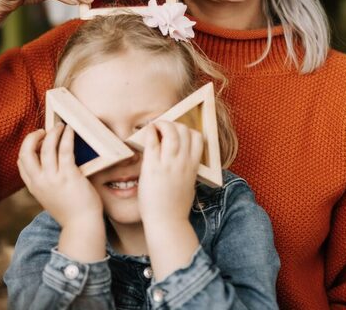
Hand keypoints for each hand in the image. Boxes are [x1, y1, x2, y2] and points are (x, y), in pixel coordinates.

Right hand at [18, 123, 105, 260]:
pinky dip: (66, 137)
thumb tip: (50, 166)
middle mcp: (39, 182)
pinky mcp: (69, 175)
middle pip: (26, 152)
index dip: (27, 148)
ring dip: (53, 133)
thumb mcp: (49, 197)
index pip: (21, 162)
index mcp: (33, 187)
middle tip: (44, 131)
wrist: (82, 225)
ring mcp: (53, 179)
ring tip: (60, 126)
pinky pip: (65, 149)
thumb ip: (45, 183)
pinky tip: (70, 130)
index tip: (37, 140)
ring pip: (47, 147)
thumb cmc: (70, 210)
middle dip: (33, 137)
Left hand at [137, 121, 203, 279]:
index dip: (189, 130)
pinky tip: (147, 131)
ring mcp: (168, 163)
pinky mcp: (152, 167)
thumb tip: (182, 160)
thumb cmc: (176, 206)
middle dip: (175, 124)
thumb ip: (188, 170)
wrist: (166, 221)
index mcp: (194, 166)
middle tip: (165, 129)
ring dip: (163, 124)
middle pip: (185, 130)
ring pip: (171, 131)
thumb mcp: (189, 184)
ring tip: (156, 127)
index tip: (179, 133)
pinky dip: (150, 132)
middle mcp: (183, 161)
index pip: (198, 137)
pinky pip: (152, 142)